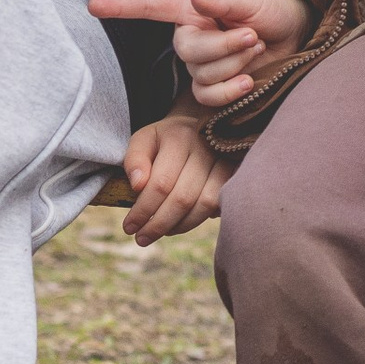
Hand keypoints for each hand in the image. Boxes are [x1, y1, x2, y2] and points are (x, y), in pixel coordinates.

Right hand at [95, 0, 314, 107]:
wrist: (299, 36)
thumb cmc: (273, 10)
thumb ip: (225, 1)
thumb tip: (197, 2)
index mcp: (193, 10)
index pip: (151, 6)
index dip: (122, 6)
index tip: (92, 6)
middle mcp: (192, 37)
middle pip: (186, 50)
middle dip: (222, 46)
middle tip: (251, 36)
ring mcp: (203, 65)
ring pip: (200, 74)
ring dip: (233, 63)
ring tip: (256, 48)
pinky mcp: (216, 89)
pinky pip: (209, 96)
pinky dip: (231, 90)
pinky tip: (250, 80)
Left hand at [120, 113, 227, 242]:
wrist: (200, 125)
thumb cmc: (166, 138)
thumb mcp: (144, 139)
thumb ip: (135, 159)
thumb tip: (137, 186)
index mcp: (179, 137)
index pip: (160, 183)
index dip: (143, 210)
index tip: (129, 227)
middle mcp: (205, 147)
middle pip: (182, 198)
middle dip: (159, 224)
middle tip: (142, 238)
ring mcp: (225, 161)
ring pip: (204, 204)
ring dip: (180, 226)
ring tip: (161, 232)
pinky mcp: (235, 173)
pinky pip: (219, 204)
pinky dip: (199, 219)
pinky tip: (181, 223)